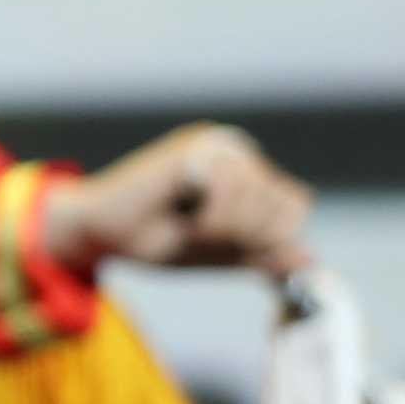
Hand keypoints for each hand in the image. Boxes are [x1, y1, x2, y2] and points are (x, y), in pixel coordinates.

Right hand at [41, 121, 313, 280]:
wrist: (95, 231)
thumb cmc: (149, 240)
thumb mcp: (217, 255)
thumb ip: (261, 255)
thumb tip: (309, 258)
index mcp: (243, 175)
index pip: (295, 204)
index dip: (273, 237)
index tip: (233, 249)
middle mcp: (234, 152)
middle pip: (283, 202)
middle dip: (250, 237)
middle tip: (205, 238)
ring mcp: (216, 145)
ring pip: (260, 196)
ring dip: (228, 229)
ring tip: (191, 228)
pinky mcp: (196, 148)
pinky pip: (232, 187)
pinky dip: (215, 218)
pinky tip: (186, 216)